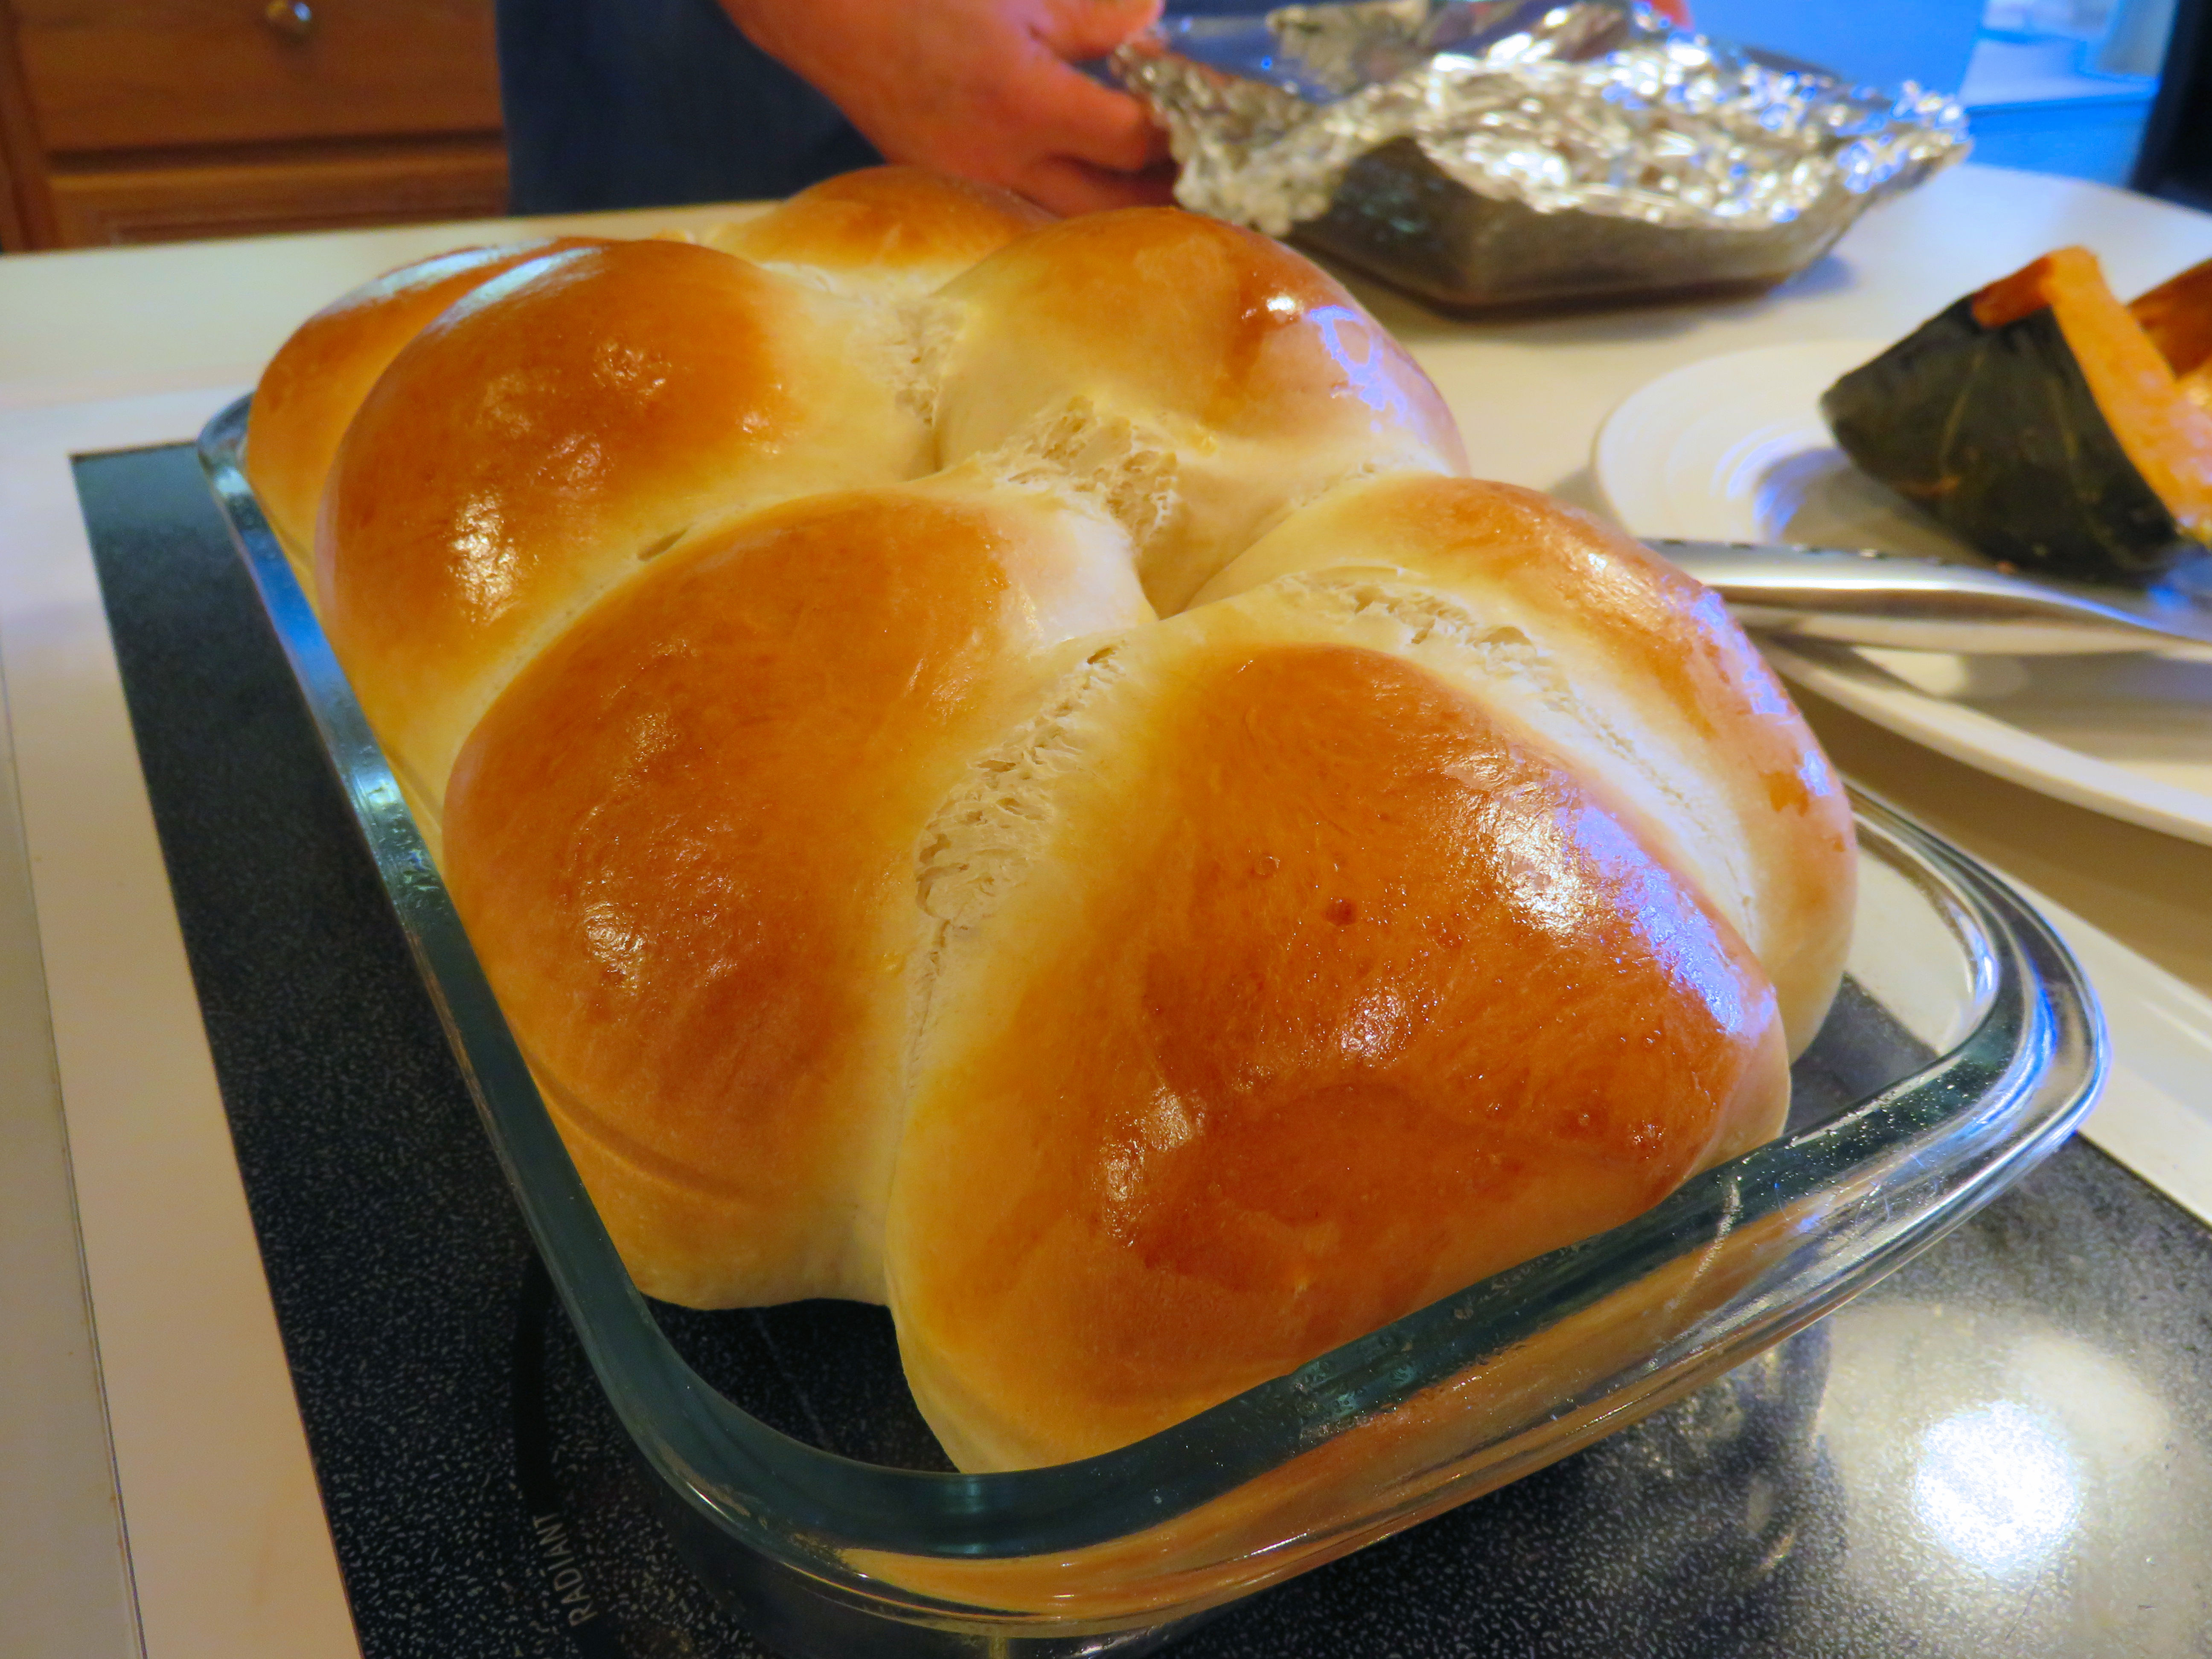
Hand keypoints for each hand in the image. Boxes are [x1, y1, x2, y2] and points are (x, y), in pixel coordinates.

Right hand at [722, 0, 1175, 215]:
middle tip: (1208, 178)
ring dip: (1122, 214)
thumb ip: (1096, 19)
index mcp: (1027, 102)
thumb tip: (1154, 31)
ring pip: (1074, 225)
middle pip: (1114, 207)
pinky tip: (1095, 193)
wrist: (830, 20)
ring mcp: (977, 185)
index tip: (1217, 129)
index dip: (1182, 137)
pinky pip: (1031, 217)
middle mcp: (1004, 160)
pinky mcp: (956, 192)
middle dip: (1167, 195)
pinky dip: (1072, 211)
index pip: (1133, 141)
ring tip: (1161, 191)